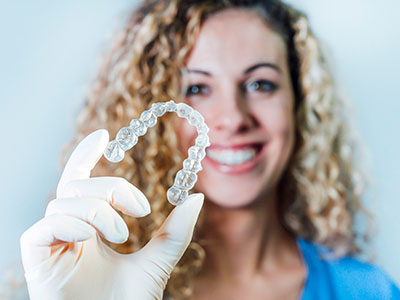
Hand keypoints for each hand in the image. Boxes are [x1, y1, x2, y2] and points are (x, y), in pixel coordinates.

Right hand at [20, 129, 203, 299]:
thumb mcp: (158, 262)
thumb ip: (175, 233)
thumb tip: (197, 198)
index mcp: (91, 228)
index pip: (81, 182)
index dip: (85, 155)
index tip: (103, 136)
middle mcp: (68, 231)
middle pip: (76, 185)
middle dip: (111, 188)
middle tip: (141, 209)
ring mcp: (51, 244)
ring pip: (64, 201)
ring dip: (99, 211)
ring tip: (124, 235)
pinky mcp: (36, 258)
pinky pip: (45, 225)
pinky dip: (73, 223)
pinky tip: (93, 238)